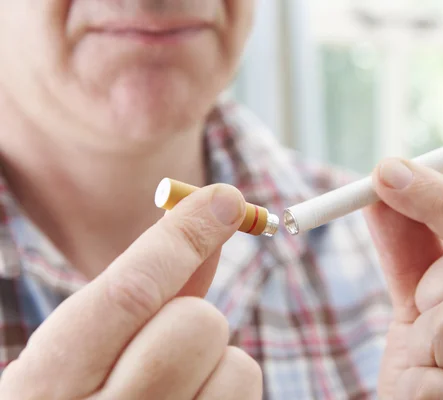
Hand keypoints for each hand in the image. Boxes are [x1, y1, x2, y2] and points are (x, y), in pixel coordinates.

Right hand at [0, 185, 262, 398]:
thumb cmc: (77, 394)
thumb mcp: (78, 347)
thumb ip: (141, 288)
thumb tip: (209, 215)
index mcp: (49, 385)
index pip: (130, 294)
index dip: (184, 237)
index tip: (225, 199)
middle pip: (197, 323)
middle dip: (194, 314)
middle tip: (164, 337)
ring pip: (237, 364)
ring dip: (215, 359)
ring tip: (175, 382)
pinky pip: (246, 391)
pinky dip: (227, 386)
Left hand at [364, 158, 442, 398]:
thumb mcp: (429, 307)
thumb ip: (414, 249)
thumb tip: (383, 185)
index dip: (439, 197)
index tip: (386, 171)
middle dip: (435, 284)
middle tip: (430, 312)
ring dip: (422, 348)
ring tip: (439, 370)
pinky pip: (430, 386)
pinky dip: (414, 392)